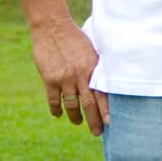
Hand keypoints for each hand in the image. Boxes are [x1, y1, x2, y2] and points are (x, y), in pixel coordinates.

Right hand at [30, 16, 109, 135]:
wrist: (53, 27)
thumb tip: (105, 83)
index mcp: (93, 68)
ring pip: (72, 105)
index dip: (106, 111)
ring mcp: (64, 79)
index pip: (103, 94)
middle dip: (94, 121)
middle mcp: (80, 75)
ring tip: (78, 123)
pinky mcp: (50, 79)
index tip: (111, 123)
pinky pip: (54, 100)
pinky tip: (59, 115)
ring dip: (75, 117)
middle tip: (97, 133)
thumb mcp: (91, 50)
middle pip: (89, 104)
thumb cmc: (75, 37)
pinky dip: (57, 110)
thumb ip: (96, 67)